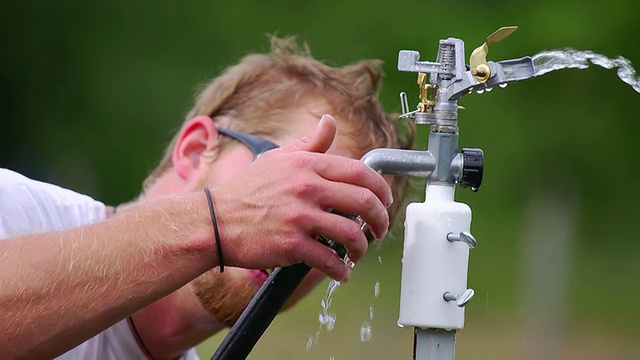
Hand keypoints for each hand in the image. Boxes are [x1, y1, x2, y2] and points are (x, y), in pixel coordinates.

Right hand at [211, 115, 392, 280]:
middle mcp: (307, 188)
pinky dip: (340, 270)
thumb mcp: (278, 158)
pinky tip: (340, 273)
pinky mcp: (292, 244)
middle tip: (379, 230)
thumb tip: (329, 122)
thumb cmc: (246, 190)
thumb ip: (310, 143)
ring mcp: (300, 217)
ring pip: (352, 234)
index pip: (360, 171)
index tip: (386, 200)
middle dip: (380, 220)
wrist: (214, 221)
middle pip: (364, 202)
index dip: (381, 188)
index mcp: (307, 164)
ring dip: (362, 248)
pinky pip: (329, 260)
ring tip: (357, 254)